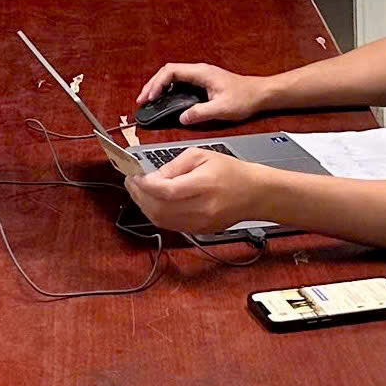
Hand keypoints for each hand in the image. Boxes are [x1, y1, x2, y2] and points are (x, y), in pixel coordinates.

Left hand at [124, 148, 265, 234]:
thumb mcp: (201, 155)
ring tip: (138, 192)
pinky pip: (170, 226)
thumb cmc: (230, 171)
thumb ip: (174, 166)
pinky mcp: (199, 230)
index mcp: (203, 185)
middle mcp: (202, 208)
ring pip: (162, 221)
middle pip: (160, 209)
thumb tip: (152, 177)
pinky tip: (152, 202)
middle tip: (131, 182)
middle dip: (139, 196)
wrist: (254, 193)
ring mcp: (200, 223)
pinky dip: (156, 214)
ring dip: (144, 206)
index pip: (166, 191)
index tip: (134, 176)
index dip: (145, 185)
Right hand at [136, 62, 268, 125]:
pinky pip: (180, 83)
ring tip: (149, 100)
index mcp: (201, 73)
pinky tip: (165, 100)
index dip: (157, 84)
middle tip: (142, 100)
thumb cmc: (245, 97)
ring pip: (172, 77)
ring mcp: (201, 76)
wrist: (260, 94)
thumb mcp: (222, 109)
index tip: (149, 97)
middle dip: (152, 85)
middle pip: (168, 73)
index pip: (171, 72)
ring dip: (159, 87)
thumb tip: (182, 118)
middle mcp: (199, 72)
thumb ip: (200, 113)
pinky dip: (168, 90)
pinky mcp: (203, 83)